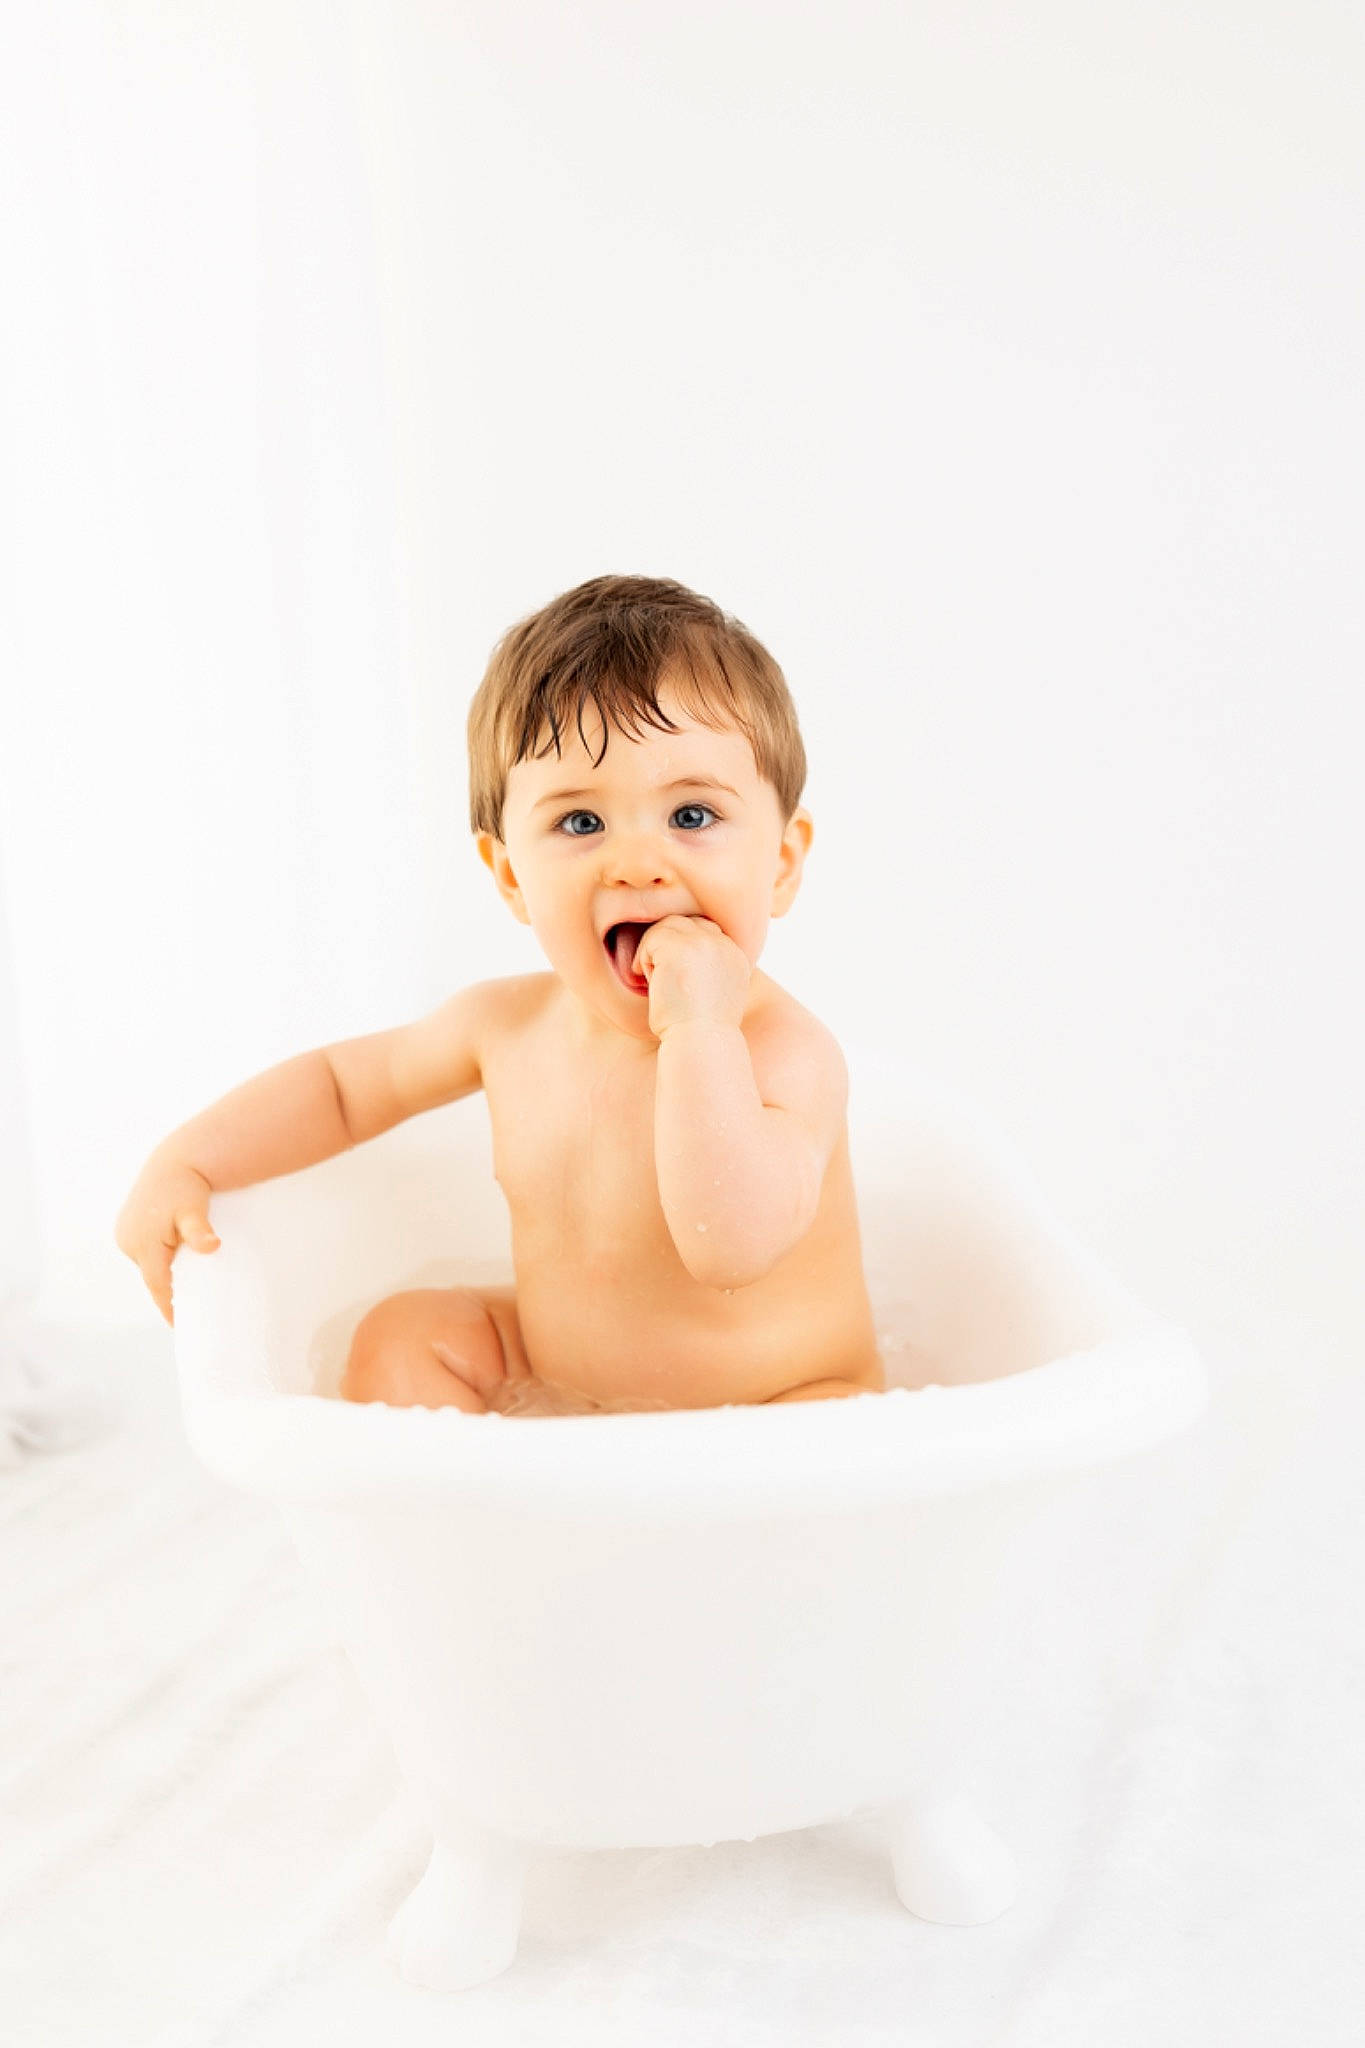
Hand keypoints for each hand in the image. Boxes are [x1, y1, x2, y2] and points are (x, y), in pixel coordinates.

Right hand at [113, 1155, 219, 1326]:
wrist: (175, 1161)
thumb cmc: (188, 1187)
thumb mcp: (195, 1211)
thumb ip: (200, 1231)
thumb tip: (211, 1246)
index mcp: (144, 1245)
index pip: (158, 1286)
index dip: (168, 1306)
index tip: (179, 1324)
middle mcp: (128, 1242)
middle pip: (152, 1276)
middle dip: (167, 1291)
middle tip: (187, 1309)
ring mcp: (125, 1233)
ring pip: (147, 1264)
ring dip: (161, 1274)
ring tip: (181, 1290)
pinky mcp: (126, 1226)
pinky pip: (144, 1251)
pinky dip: (156, 1259)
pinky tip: (171, 1264)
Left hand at [632, 914, 751, 1039]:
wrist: (701, 1042)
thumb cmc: (702, 1030)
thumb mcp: (718, 996)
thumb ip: (710, 971)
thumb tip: (683, 963)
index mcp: (736, 955)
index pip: (706, 930)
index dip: (684, 946)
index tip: (674, 972)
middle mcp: (723, 944)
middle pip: (686, 922)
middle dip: (667, 945)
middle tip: (659, 975)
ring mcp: (702, 943)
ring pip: (667, 927)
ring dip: (655, 951)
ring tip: (654, 980)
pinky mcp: (679, 948)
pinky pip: (652, 939)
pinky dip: (644, 959)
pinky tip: (648, 982)